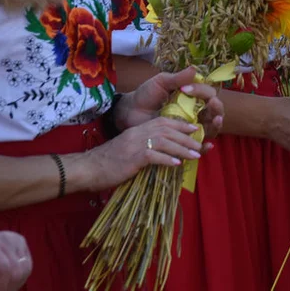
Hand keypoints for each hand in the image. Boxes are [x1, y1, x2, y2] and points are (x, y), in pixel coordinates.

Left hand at [0, 231, 30, 290]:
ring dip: (16, 283)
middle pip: (15, 270)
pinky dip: (21, 276)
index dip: (0, 287)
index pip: (2, 269)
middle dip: (9, 288)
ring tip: (5, 288)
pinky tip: (11, 281)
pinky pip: (27, 264)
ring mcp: (14, 238)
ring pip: (24, 269)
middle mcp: (3, 239)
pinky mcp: (21, 240)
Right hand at [81, 116, 203, 190]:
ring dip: (182, 148)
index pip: (163, 121)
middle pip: (167, 130)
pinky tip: (177, 164)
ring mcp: (135, 144)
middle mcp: (138, 133)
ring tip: (196, 155)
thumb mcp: (128, 150)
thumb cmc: (108, 162)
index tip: (194, 129)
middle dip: (186, 137)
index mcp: (138, 130)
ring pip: (164, 141)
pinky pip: (153, 156)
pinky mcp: (132, 157)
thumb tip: (163, 155)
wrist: (88, 168)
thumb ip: (144, 148)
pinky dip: (167, 159)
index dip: (180, 124)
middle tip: (201, 144)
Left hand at [118, 67, 223, 137]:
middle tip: (211, 104)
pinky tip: (208, 144)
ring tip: (216, 119)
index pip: (207, 92)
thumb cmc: (146, 95)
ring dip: (217, 123)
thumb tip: (195, 69)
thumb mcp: (161, 83)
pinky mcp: (183, 140)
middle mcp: (195, 110)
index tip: (184, 89)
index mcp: (192, 95)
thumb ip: (177, 78)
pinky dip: (206, 146)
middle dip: (216, 107)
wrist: (130, 112)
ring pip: (211, 126)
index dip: (201, 90)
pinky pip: (198, 144)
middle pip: (215, 109)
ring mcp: (190, 126)